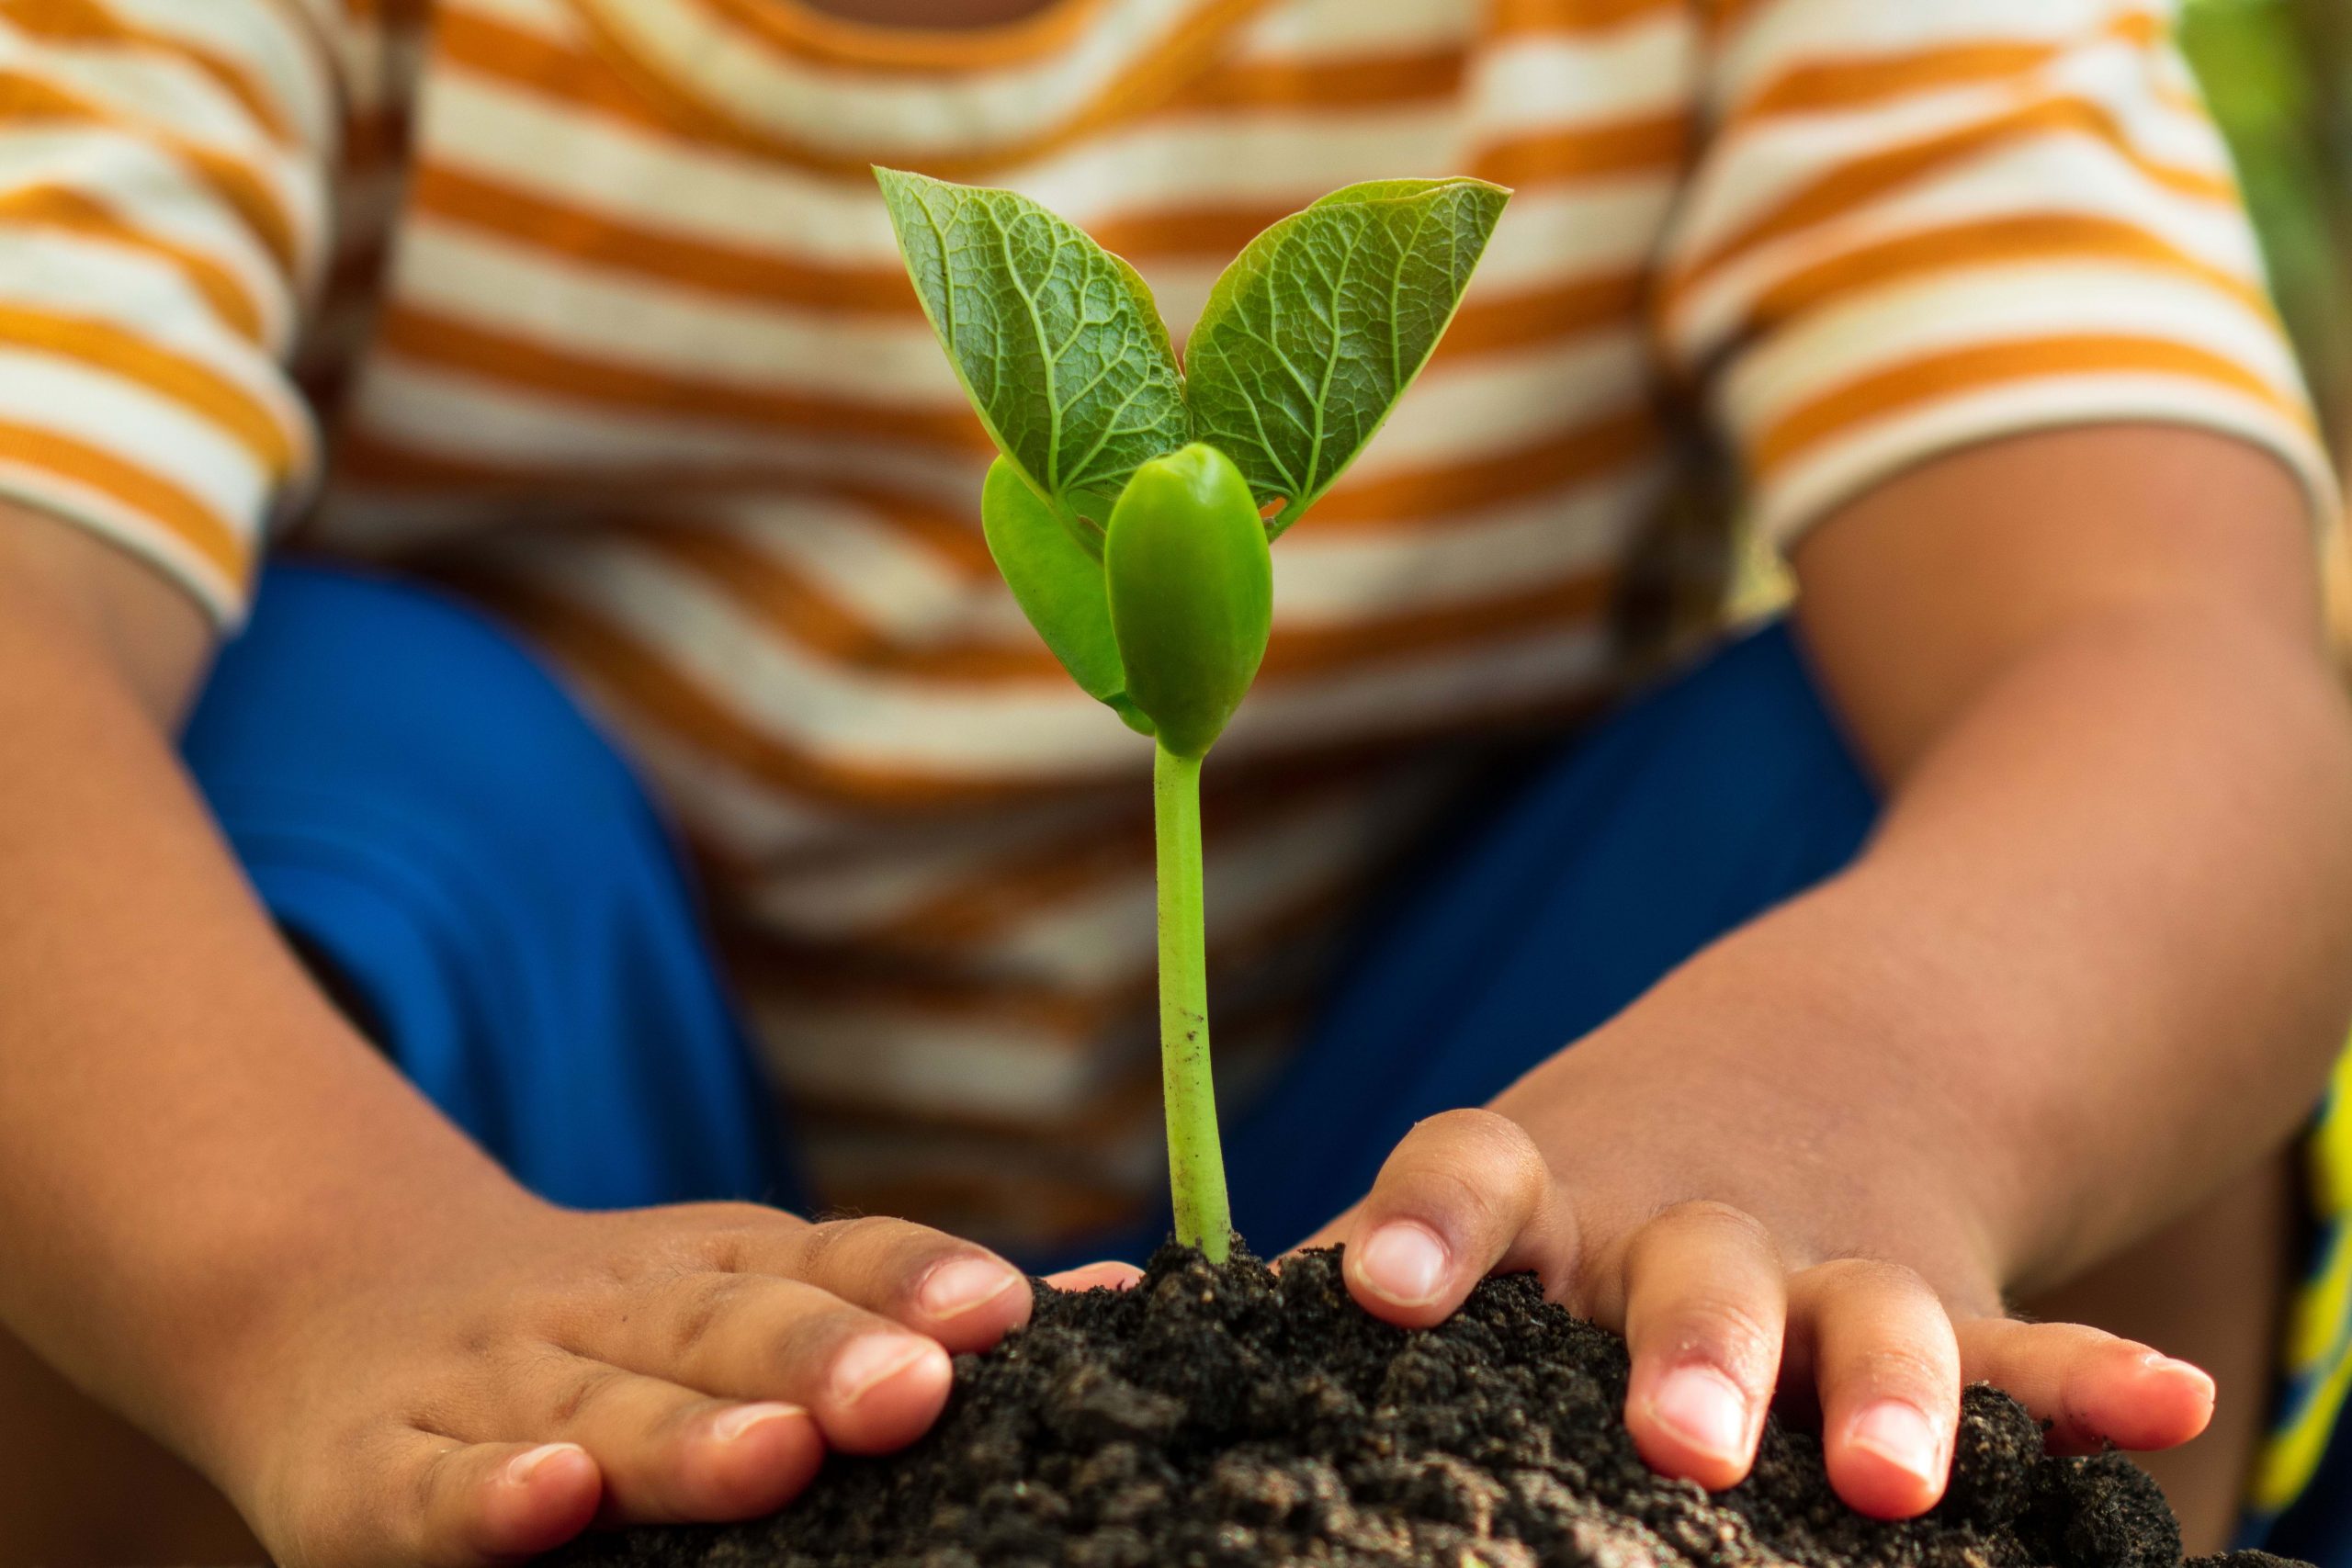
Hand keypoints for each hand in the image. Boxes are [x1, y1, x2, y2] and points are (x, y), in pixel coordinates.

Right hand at [203, 1196, 1138, 1567]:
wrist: (335, 1303)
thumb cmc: (601, 1337)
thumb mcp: (746, 1291)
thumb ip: (901, 1301)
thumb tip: (1121, 1299)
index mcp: (718, 1271)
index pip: (831, 1257)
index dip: (913, 1278)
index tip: (1004, 1311)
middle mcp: (616, 1312)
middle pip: (729, 1330)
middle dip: (825, 1355)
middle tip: (915, 1387)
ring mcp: (494, 1387)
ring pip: (597, 1411)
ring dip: (687, 1433)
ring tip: (773, 1454)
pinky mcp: (374, 1471)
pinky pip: (431, 1492)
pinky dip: (484, 1496)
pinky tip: (542, 1501)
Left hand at [1305, 1105, 2216, 1519]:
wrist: (1808, 1055)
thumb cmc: (1566, 1183)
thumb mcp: (1458, 1200)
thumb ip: (1295, 1273)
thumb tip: (1053, 1321)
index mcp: (1538, 1188)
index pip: (1468, 1178)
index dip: (1429, 1229)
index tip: (1384, 1290)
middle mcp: (1675, 1221)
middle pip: (1678, 1271)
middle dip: (1678, 1346)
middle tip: (1667, 1431)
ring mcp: (1819, 1252)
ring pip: (1855, 1311)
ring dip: (1881, 1377)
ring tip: (1891, 1468)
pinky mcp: (1937, 1284)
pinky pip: (2021, 1338)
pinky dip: (2084, 1377)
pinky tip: (2165, 1419)